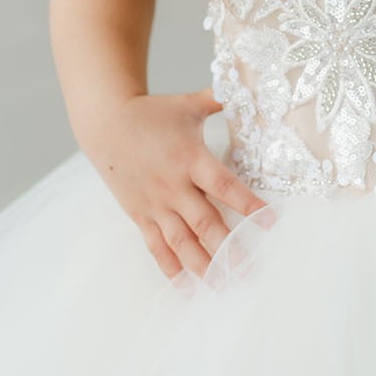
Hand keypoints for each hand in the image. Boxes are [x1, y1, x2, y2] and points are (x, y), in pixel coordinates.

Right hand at [84, 87, 270, 280]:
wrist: (104, 123)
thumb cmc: (153, 112)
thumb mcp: (189, 104)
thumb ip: (221, 99)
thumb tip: (253, 87)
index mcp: (190, 158)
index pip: (223, 186)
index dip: (247, 205)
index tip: (270, 222)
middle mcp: (173, 186)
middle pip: (205, 222)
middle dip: (229, 248)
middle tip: (250, 270)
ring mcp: (155, 204)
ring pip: (181, 241)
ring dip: (203, 266)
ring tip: (223, 286)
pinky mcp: (140, 215)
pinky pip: (156, 247)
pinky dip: (171, 269)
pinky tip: (186, 288)